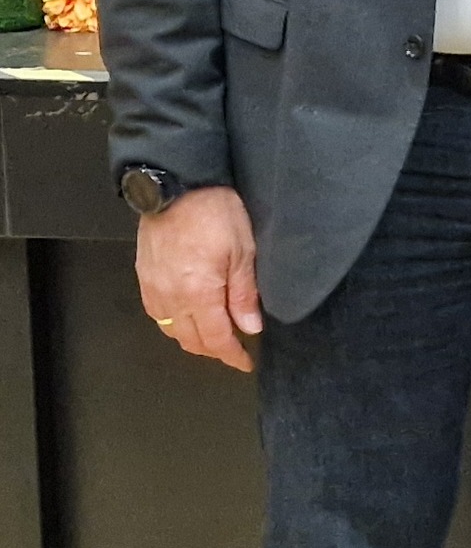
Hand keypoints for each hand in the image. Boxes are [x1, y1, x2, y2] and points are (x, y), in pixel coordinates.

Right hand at [135, 186, 261, 372]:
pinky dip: (174, 322)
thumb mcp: (243, 252)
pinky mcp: (143, 276)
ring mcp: (153, 287)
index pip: (215, 339)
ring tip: (215, 334)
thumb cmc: (215, 213)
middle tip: (234, 349)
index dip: (231, 355)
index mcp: (198, 294)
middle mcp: (170, 297)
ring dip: (192, 338)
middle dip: (213, 350)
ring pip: (170, 329)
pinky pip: (156, 312)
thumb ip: (244, 294)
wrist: (178, 185)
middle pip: (190, 340)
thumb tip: (249, 327)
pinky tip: (189, 315)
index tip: (245, 363)